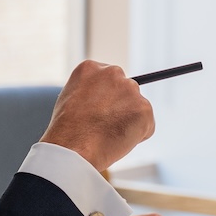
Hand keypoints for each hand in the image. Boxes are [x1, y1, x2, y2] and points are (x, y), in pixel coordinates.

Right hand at [40, 60, 154, 171]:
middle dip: (121, 107)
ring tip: (108, 135)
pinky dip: (138, 136)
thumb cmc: (68, 132)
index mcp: (91, 68)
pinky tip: (118, 141)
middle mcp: (112, 72)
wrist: (73, 148)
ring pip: (137, 108)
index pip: (109, 79)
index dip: (105, 99)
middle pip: (126, 89)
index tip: (98, 111)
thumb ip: (91, 93)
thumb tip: (107, 100)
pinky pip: (147, 125)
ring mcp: (130, 89)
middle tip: (106, 125)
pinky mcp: (144, 108)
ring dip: (129, 122)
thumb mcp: (71, 100)